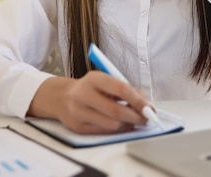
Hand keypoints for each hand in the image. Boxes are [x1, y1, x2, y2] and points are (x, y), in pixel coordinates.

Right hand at [29, 72, 149, 134]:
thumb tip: (145, 104)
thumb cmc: (90, 88)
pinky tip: (121, 125)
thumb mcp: (106, 81)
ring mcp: (78, 112)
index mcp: (94, 78)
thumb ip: (126, 89)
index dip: (138, 100)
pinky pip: (103, 132)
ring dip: (128, 125)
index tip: (149, 107)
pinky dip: (117, 130)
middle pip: (116, 111)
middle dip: (136, 117)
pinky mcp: (77, 127)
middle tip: (146, 118)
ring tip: (133, 121)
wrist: (61, 97)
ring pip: (111, 124)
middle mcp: (83, 94)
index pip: (121, 89)